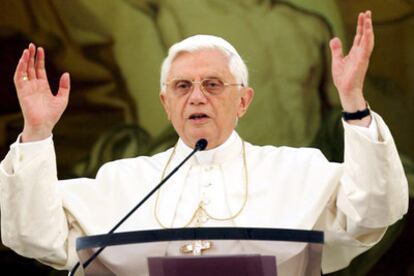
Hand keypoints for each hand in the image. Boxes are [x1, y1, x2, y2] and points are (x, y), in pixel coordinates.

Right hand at [14, 43, 69, 141]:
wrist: (44, 124)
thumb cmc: (52, 114)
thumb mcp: (62, 99)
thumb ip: (64, 86)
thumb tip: (66, 73)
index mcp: (43, 86)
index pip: (40, 69)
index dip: (40, 59)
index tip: (40, 49)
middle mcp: (34, 85)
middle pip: (31, 67)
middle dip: (31, 56)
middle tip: (32, 45)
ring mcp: (27, 88)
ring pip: (24, 70)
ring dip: (24, 60)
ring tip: (27, 50)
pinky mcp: (22, 92)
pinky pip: (19, 78)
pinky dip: (20, 68)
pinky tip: (23, 60)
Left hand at [330, 11, 373, 125]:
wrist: (345, 90)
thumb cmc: (343, 78)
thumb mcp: (337, 61)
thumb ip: (336, 49)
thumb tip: (334, 38)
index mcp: (355, 53)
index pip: (359, 36)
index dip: (361, 26)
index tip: (362, 16)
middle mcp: (360, 53)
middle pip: (364, 35)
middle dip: (366, 24)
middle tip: (367, 12)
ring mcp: (362, 57)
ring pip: (367, 40)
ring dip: (368, 29)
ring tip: (368, 18)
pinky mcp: (362, 62)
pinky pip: (366, 48)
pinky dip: (367, 39)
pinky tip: (368, 31)